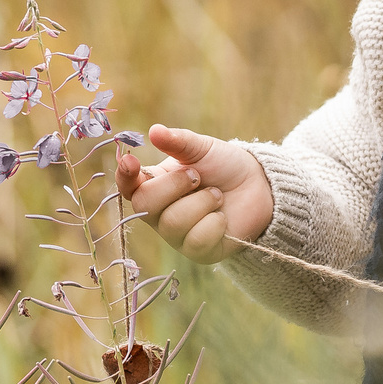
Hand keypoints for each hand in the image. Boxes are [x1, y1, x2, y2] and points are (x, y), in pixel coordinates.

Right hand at [115, 124, 273, 264]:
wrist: (258, 186)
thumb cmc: (223, 166)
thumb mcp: (201, 148)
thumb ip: (178, 142)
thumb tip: (154, 131)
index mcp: (154, 185)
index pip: (127, 186)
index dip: (124, 176)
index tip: (132, 162)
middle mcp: (159, 213)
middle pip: (145, 204)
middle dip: (175, 185)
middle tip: (197, 175)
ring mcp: (176, 235)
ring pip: (173, 222)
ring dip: (202, 202)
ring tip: (217, 194)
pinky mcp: (198, 252)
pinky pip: (197, 240)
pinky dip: (216, 222)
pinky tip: (222, 216)